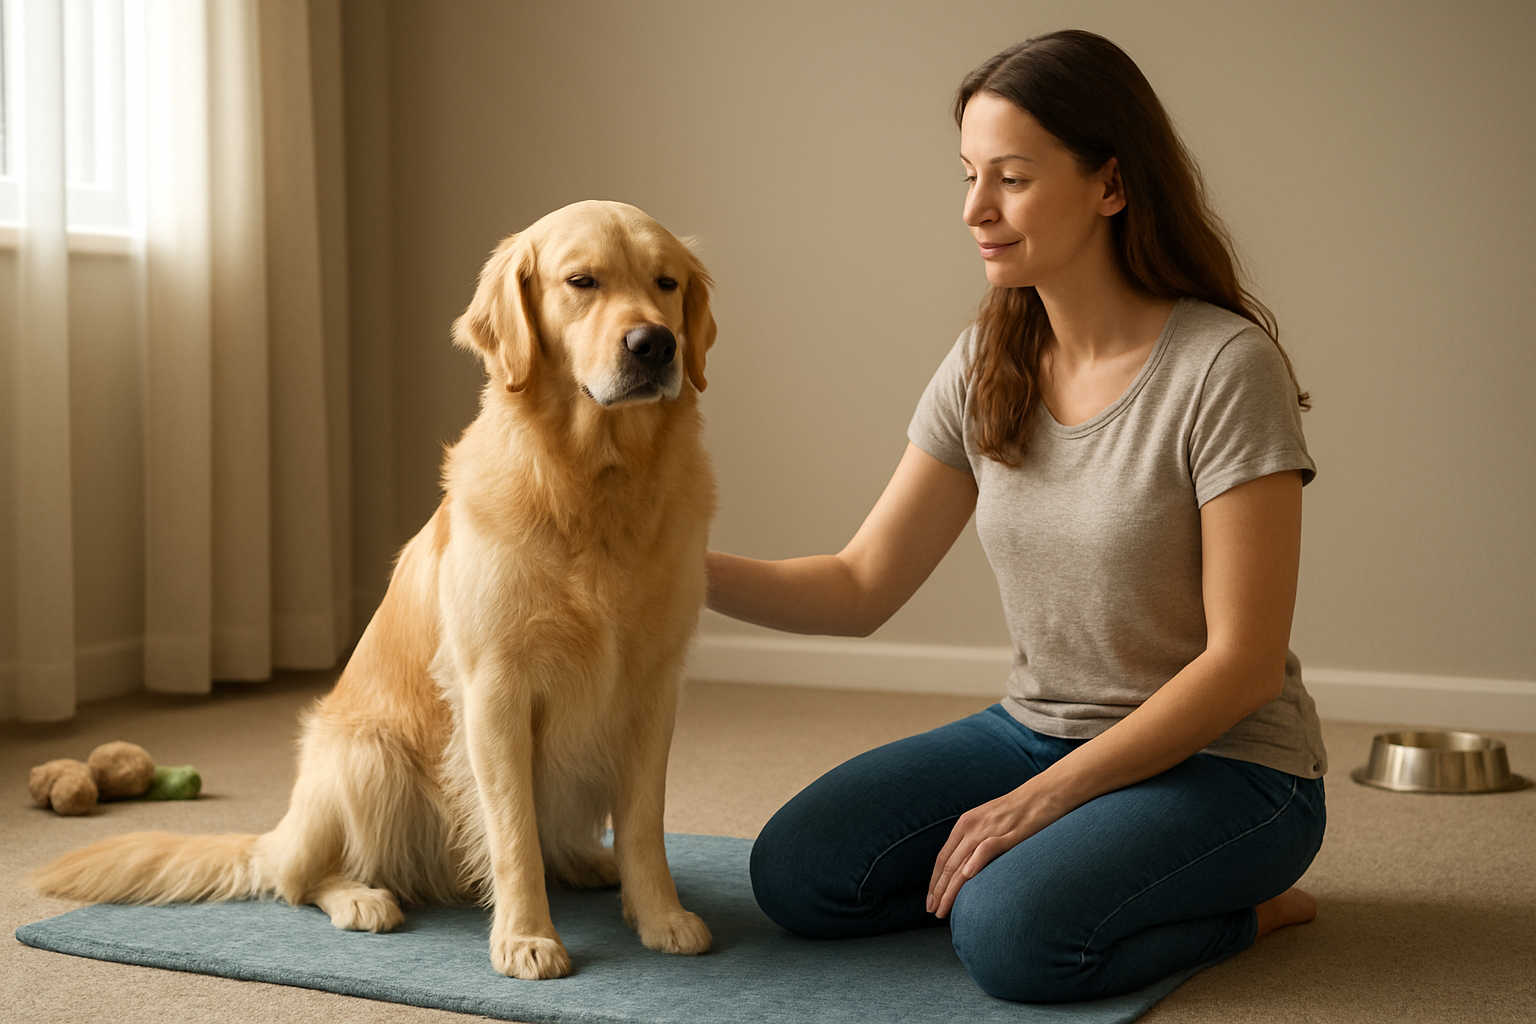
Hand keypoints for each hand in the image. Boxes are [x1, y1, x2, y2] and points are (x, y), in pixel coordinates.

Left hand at [926, 785, 1056, 918]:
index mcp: (965, 824)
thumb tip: (964, 869)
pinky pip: (988, 848)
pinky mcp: (1010, 834)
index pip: (943, 858)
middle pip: (949, 864)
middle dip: (939, 891)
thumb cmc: (1018, 811)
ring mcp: (990, 830)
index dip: (934, 882)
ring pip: (962, 862)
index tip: (930, 901)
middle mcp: (972, 827)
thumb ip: (974, 842)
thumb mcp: (988, 823)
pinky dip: (976, 861)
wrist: (1044, 793)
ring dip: (951, 888)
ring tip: (943, 908)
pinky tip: (967, 877)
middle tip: (932, 911)